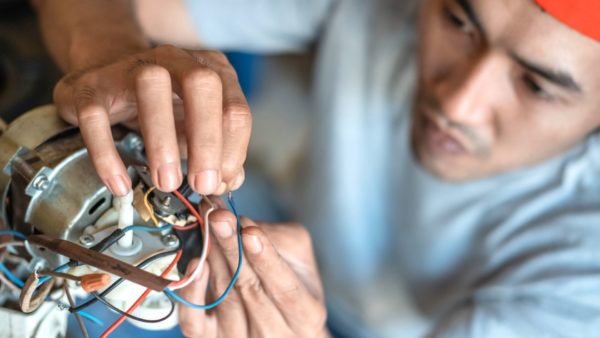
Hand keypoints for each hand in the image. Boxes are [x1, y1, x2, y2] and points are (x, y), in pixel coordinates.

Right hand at [54, 45, 250, 195]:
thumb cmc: (162, 107)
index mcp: (211, 71)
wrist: (105, 79)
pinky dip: (108, 154)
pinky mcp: (91, 86)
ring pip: (151, 87)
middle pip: (202, 85)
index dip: (232, 151)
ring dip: (163, 141)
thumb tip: (229, 182)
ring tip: (166, 182)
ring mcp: (131, 67)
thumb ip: (217, 154)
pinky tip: (120, 183)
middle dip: (207, 140)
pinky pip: (97, 117)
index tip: (221, 183)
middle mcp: (176, 60)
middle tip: (201, 185)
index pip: (235, 109)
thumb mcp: (195, 128)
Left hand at [178, 210, 328, 337]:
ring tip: (208, 225)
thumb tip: (243, 223)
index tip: (250, 231)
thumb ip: (277, 237)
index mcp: (307, 315)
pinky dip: (192, 292)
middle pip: (251, 290)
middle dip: (233, 248)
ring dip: (214, 257)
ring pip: (224, 297)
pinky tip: (196, 264)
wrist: (276, 317)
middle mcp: (276, 332)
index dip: (267, 260)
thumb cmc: (291, 281)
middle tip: (218, 217)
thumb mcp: (298, 254)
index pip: (286, 289)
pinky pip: (195, 322)